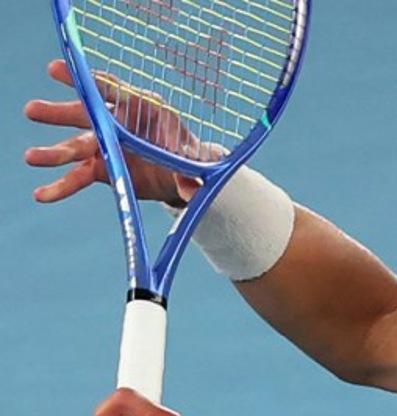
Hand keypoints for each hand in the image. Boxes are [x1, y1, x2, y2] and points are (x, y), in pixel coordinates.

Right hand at [23, 59, 204, 204]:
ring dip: (55, 152)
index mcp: (144, 108)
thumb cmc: (191, 157)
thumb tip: (189, 184)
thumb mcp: (195, 161)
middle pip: (86, 115)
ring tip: (31, 158)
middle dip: (61, 114)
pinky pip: (79, 176)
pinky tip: (42, 194)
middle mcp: (119, 123)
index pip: (114, 90)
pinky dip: (62, 185)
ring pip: (77, 146)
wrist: (186, 177)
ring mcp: (107, 144)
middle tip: (32, 110)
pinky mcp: (102, 167)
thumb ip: (190, 170)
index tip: (56, 70)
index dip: (88, 82)